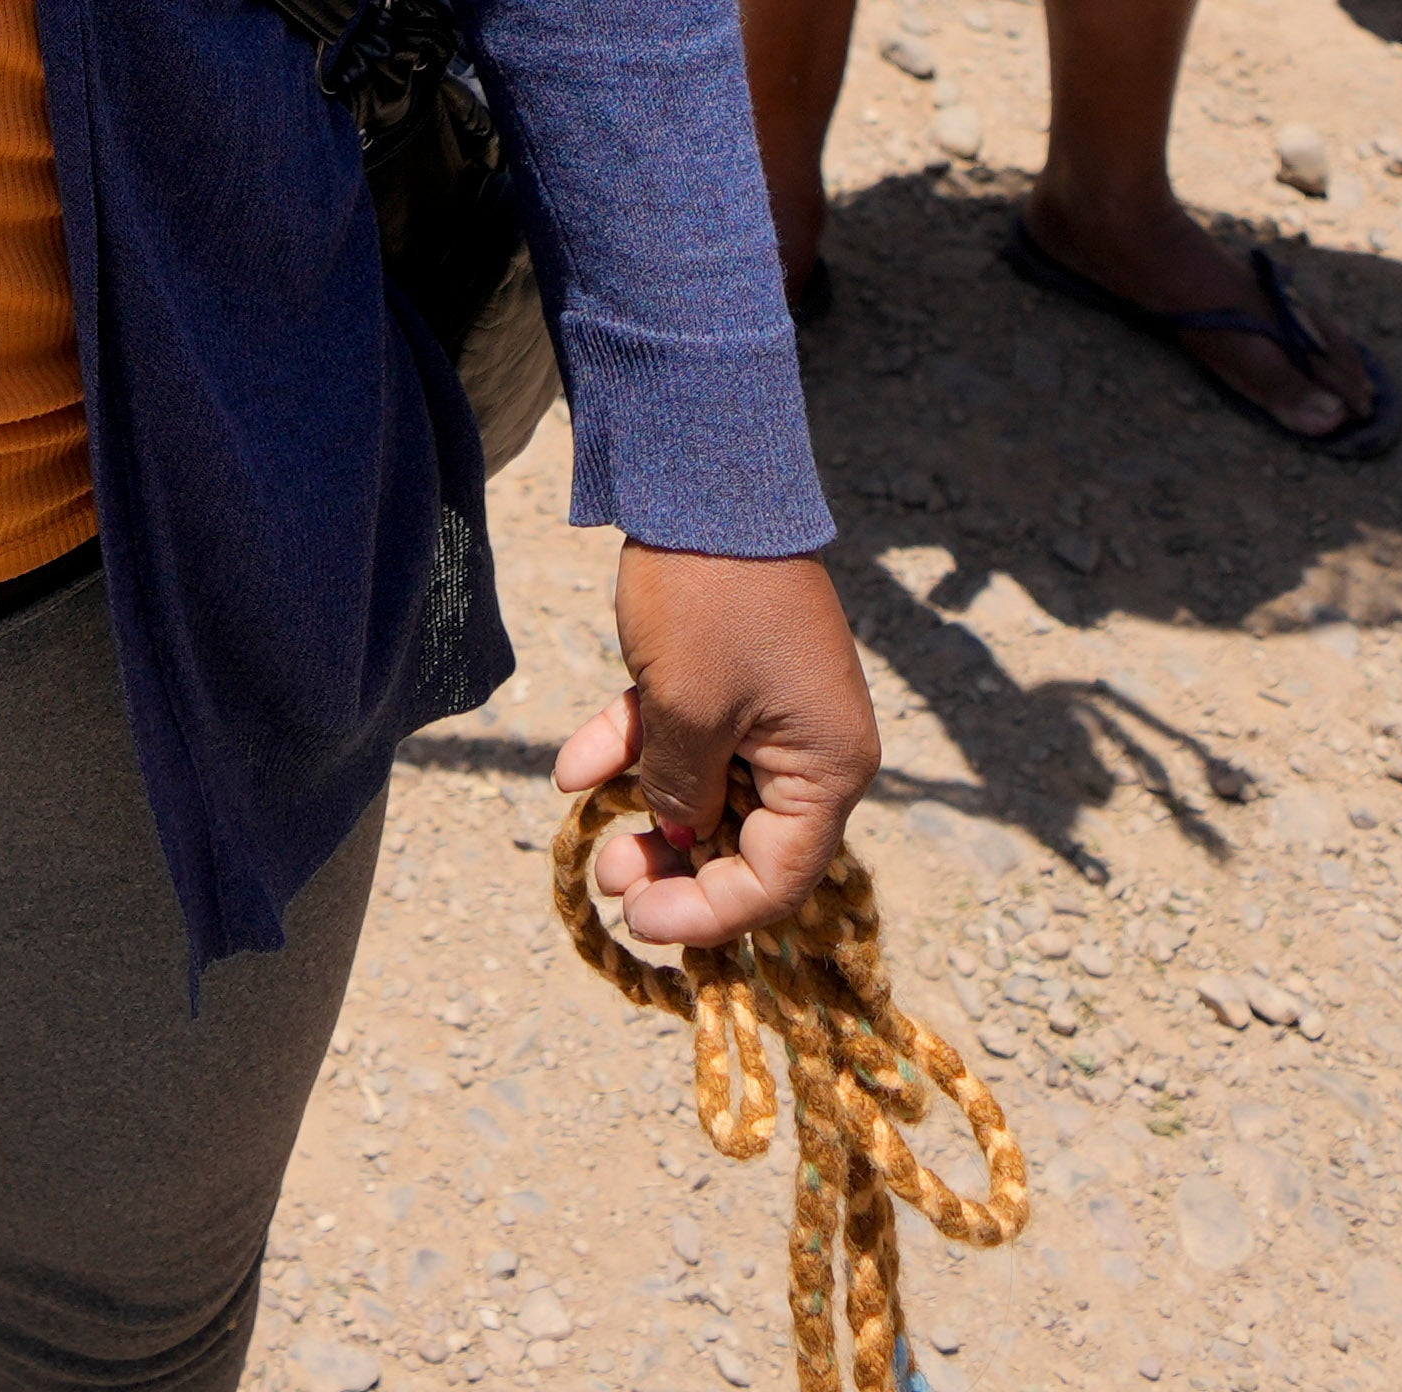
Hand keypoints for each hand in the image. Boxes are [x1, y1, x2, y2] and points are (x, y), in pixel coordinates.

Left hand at [558, 547, 875, 961]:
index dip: (710, 912)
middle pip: (745, 842)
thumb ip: (685, 793)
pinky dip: (634, 750)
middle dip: (673, 866)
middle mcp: (812, 749)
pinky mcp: (731, 678)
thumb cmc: (708, 601)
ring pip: (708, 791)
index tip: (642, 922)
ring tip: (589, 840)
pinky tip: (572, 769)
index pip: (779, 878)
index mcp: (829, 769)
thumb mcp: (687, 714)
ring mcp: (770, 712)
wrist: (702, 480)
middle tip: (610, 879)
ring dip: (648, 814)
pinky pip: (685, 737)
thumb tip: (683, 835)